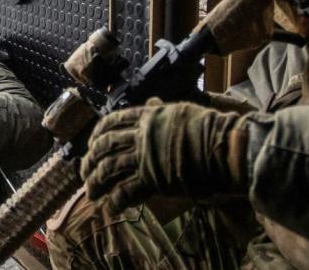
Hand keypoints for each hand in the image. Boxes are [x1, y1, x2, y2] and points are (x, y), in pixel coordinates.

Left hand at [80, 98, 249, 214]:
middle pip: (105, 146)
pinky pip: (126, 191)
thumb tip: (151, 100)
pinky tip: (112, 207)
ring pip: (109, 168)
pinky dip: (116, 200)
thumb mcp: (180, 112)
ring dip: (97, 182)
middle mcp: (142, 135)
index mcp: (148, 116)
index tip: (91, 143)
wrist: (224, 148)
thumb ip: (161, 110)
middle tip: (84, 172)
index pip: (113, 121)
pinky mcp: (153, 179)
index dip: (97, 133)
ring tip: (92, 194)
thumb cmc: (208, 129)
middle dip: (91, 160)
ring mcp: (145, 156)